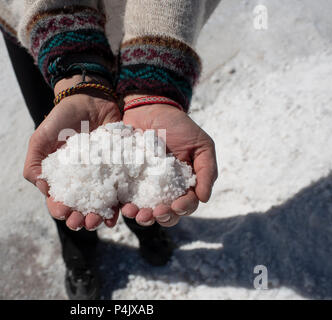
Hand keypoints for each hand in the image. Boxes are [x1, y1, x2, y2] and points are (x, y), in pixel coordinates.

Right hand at [23, 75, 121, 230]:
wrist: (92, 100)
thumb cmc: (62, 118)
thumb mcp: (41, 137)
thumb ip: (34, 162)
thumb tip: (42, 187)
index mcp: (60, 178)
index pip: (58, 201)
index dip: (59, 210)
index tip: (63, 212)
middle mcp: (80, 182)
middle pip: (80, 208)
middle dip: (80, 219)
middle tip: (84, 222)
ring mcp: (100, 177)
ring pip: (100, 204)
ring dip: (100, 216)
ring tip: (101, 221)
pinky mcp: (119, 170)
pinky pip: (120, 191)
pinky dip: (120, 203)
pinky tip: (120, 210)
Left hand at [121, 95, 217, 226]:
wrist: (147, 108)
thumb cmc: (178, 126)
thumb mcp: (201, 144)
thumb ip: (207, 170)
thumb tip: (204, 199)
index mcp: (184, 184)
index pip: (186, 204)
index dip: (182, 208)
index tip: (176, 206)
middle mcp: (164, 189)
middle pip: (165, 213)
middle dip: (161, 217)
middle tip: (155, 213)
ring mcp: (144, 186)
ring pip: (145, 210)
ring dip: (142, 217)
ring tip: (136, 213)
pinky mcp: (126, 180)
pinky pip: (125, 198)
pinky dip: (125, 206)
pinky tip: (125, 206)